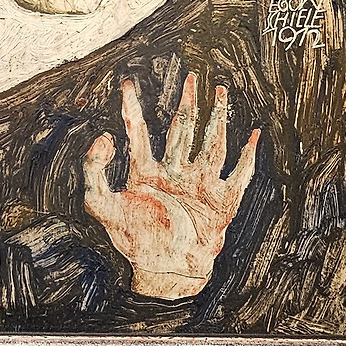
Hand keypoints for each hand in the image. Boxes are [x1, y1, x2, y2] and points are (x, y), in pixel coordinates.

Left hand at [83, 73, 259, 300]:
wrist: (164, 270)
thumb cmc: (133, 241)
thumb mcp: (100, 205)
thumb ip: (93, 170)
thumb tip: (105, 136)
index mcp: (145, 173)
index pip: (139, 132)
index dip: (131, 108)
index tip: (126, 84)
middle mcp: (174, 174)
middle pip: (182, 129)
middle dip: (187, 102)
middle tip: (192, 76)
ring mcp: (198, 184)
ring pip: (210, 142)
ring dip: (216, 117)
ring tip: (221, 91)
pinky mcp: (220, 200)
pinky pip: (238, 173)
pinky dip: (247, 154)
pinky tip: (252, 134)